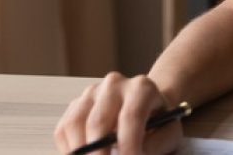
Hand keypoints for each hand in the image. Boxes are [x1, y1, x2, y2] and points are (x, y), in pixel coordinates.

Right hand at [53, 72, 181, 153]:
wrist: (148, 108)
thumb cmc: (159, 124)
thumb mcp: (169, 134)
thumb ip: (155, 146)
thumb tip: (132, 154)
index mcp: (142, 88)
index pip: (130, 117)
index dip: (128, 145)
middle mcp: (114, 84)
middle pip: (97, 122)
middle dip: (99, 154)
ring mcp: (91, 93)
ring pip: (74, 125)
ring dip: (80, 152)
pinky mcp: (75, 105)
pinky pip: (63, 130)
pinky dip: (69, 150)